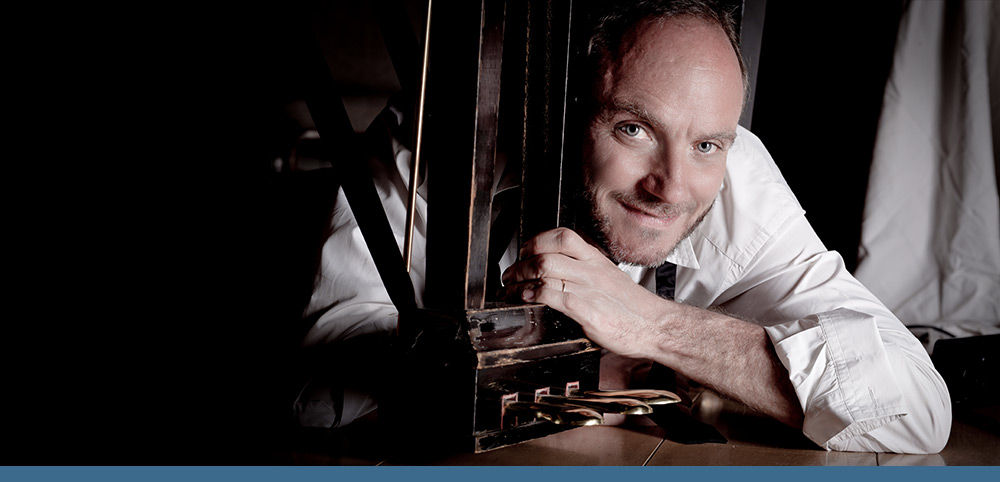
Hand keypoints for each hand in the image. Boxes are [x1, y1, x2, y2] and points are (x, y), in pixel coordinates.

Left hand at [501, 228, 665, 357]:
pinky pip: (552, 294)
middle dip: (521, 262)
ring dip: (520, 279)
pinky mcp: (585, 309)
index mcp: (596, 259)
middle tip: (510, 274)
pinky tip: (526, 299)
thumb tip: (560, 271)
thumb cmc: (633, 308)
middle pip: (547, 251)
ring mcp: (588, 288)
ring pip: (545, 269)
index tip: (524, 252)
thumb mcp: (609, 278)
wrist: (655, 326)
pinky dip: (532, 295)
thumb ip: (587, 271)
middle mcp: (591, 269)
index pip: (562, 236)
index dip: (536, 241)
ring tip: (511, 288)